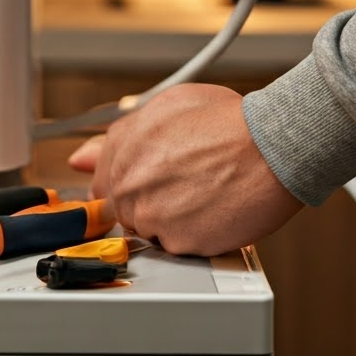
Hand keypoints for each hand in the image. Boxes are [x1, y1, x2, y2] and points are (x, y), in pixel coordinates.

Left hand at [67, 84, 303, 255]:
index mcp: (122, 148)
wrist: (275, 146)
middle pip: (125, 210)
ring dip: (172, 221)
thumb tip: (79, 158)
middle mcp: (129, 181)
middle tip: (188, 186)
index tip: (152, 184)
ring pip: (149, 231)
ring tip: (205, 194)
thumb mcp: (171, 106)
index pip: (103, 183)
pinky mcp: (176, 241)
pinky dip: (194, 238)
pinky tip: (214, 211)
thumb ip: (120, 135)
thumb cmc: (232, 123)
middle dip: (152, 202)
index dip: (133, 184)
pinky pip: (176, 249)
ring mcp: (150, 214)